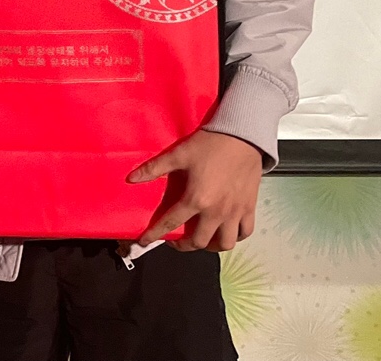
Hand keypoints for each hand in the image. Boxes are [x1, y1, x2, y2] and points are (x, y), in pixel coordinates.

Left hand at [127, 130, 261, 251]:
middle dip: (184, 245)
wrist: (242, 135)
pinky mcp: (249, 207)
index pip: (171, 223)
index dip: (155, 234)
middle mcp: (216, 211)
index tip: (145, 240)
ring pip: (224, 243)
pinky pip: (245, 232)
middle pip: (199, 242)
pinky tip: (227, 230)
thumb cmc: (210, 144)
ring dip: (211, 245)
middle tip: (177, 239)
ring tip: (203, 237)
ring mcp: (235, 212)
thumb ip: (154, 169)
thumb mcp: (179, 154)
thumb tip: (131, 179)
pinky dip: (235, 236)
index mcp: (196, 199)